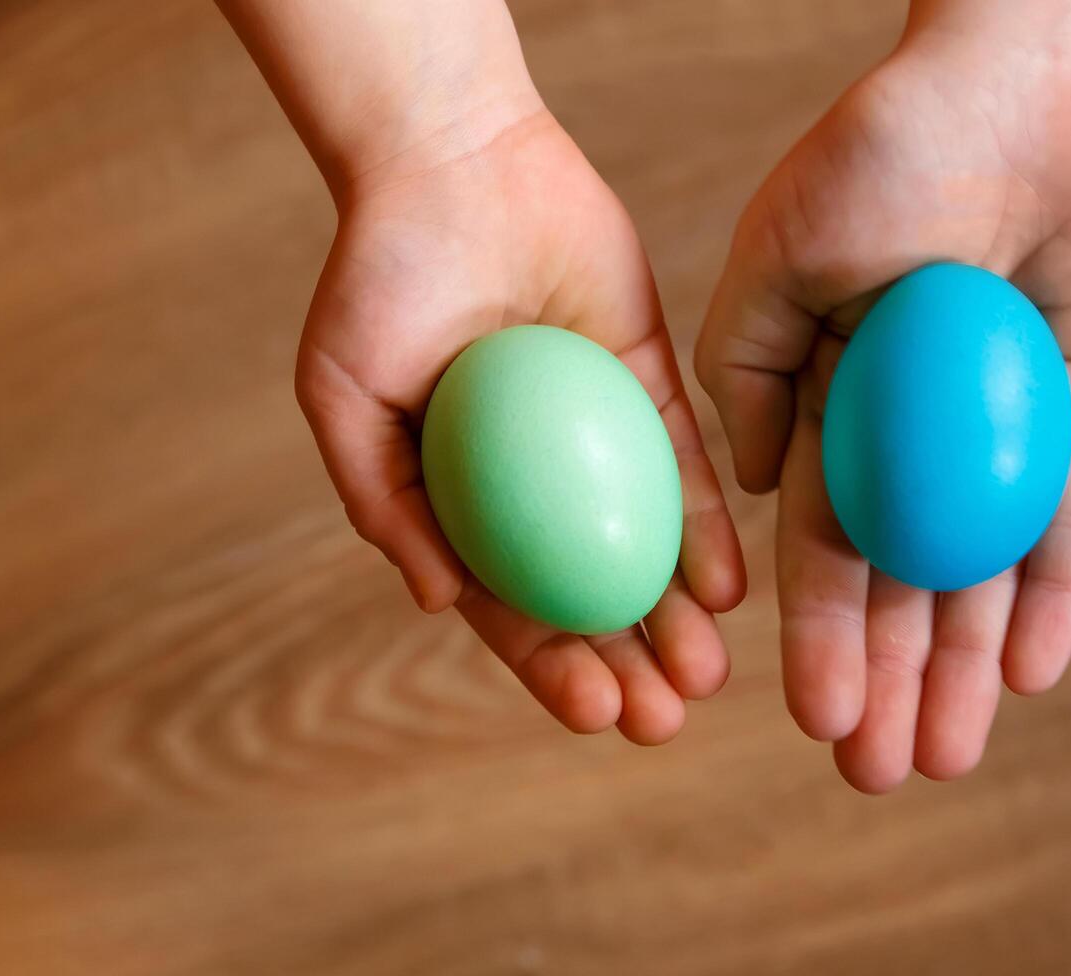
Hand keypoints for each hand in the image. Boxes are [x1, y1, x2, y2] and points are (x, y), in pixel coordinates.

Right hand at [220, 0, 745, 742]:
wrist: (456, 162)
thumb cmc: (382, 278)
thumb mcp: (345, 396)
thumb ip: (383, 501)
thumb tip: (439, 605)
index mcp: (462, 495)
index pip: (511, 601)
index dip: (551, 665)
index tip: (593, 714)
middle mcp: (536, 478)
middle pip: (589, 590)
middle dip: (626, 663)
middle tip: (664, 719)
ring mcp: (598, 432)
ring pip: (645, 543)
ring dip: (675, 615)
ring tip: (706, 674)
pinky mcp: (651, 380)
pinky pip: (684, 464)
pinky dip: (705, 526)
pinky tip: (725, 585)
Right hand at [696, 0, 1070, 790]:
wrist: (1026, 82)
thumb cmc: (887, 153)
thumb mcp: (777, 257)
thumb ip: (744, 370)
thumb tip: (748, 490)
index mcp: (836, 403)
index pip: (822, 543)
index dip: (814, 632)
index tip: (803, 714)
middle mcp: (917, 433)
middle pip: (900, 581)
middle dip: (883, 678)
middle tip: (869, 774)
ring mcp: (1003, 431)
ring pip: (981, 573)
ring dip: (959, 669)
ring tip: (938, 760)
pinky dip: (1052, 598)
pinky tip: (1023, 678)